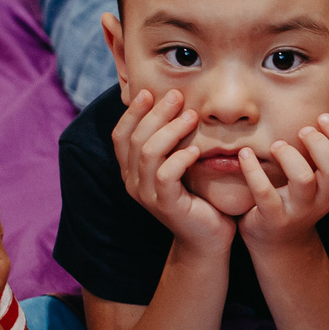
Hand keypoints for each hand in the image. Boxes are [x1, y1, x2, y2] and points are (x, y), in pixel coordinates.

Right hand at [112, 88, 233, 254]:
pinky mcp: (165, 205)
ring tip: (191, 117)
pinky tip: (196, 149)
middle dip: (156, 113)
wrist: (208, 238)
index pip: (121, 135)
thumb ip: (171, 143)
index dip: (132, 112)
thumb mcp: (180, 165)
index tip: (150, 91)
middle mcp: (132, 182)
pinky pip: (166, 174)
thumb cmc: (197, 197)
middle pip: (135, 139)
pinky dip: (181, 157)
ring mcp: (147, 195)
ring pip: (149, 153)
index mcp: (131, 170)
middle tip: (177, 97)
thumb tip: (173, 104)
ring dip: (170, 130)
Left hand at [238, 113, 328, 251]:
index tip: (322, 117)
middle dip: (319, 143)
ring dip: (289, 156)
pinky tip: (245, 154)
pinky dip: (253, 171)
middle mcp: (324, 199)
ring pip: (303, 180)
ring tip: (276, 146)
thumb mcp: (326, 178)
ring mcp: (299, 211)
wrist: (280, 242)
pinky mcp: (273, 218)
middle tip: (303, 130)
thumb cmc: (301, 199)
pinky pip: (264, 193)